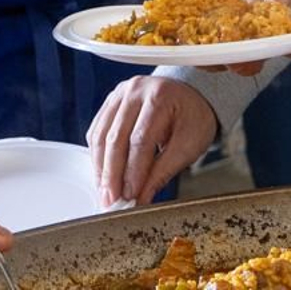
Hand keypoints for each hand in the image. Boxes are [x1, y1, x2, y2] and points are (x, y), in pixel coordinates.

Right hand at [87, 76, 215, 206]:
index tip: (130, 195)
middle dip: (112, 173)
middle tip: (111, 199)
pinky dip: (97, 155)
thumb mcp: (189, 145)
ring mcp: (120, 94)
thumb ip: (163, 171)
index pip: (140, 140)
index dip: (133, 171)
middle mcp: (135, 91)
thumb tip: (142, 197)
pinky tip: (102, 172)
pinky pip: (97, 130)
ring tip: (104, 191)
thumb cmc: (193, 117)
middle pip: (115, 137)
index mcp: (160, 98)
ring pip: (100, 135)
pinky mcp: (111, 102)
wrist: (190, 94)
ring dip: (100, 167)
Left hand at [188, 0, 290, 74]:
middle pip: (253, 64)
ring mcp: (225, 56)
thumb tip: (279, 3)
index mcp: (277, 37)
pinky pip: (197, 56)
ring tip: (213, 40)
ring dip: (218, 56)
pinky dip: (194, 48)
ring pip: (222, 64)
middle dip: (248, 60)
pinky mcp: (201, 52)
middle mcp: (252, 53)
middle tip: (244, 51)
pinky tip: (189, 35)